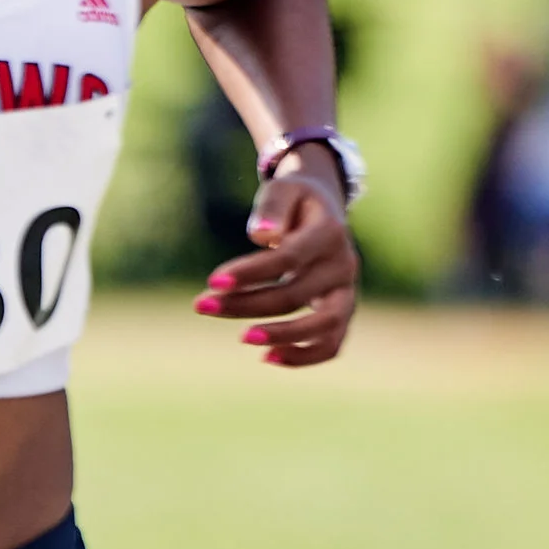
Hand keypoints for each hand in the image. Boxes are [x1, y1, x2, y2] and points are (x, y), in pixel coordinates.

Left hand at [194, 155, 358, 366]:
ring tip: (242, 338)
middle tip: (201, 305)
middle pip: (295, 294)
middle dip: (245, 304)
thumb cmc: (294, 202)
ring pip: (324, 326)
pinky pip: (332, 343)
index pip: (289, 258)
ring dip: (282, 335)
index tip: (212, 281)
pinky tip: (266, 357)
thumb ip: (272, 208)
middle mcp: (343, 264)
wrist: (325, 212)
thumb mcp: (283, 190)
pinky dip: (304, 356)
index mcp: (329, 232)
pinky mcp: (342, 312)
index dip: (251, 272)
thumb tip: (262, 236)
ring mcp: (347, 291)